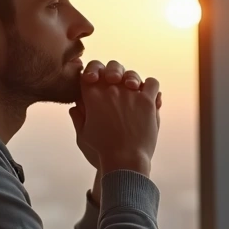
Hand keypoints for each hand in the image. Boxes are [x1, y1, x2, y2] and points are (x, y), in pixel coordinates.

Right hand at [71, 61, 161, 176]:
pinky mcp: (147, 101)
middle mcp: (111, 89)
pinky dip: (150, 87)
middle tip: (114, 82)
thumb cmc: (101, 151)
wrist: (124, 161)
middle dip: (112, 71)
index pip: (91, 70)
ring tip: (131, 90)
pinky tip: (146, 95)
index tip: (96, 80)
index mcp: (92, 95)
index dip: (93, 71)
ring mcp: (130, 93)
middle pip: (111, 67)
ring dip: (131, 79)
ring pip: (132, 74)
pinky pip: (152, 83)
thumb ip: (78, 118)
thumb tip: (75, 106)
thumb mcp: (83, 135)